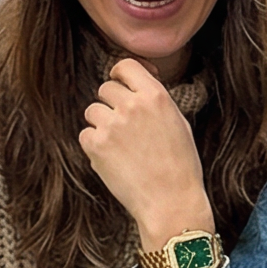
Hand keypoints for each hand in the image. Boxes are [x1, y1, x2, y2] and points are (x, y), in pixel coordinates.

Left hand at [79, 58, 212, 259]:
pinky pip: (86, 134)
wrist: (171, 202)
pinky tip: (114, 159)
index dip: (120, 74)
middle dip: (111, 104)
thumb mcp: (178, 123)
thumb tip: (135, 87)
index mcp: (156, 96)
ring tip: (120, 146)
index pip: (125, 65)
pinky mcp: (96, 145)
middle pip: (105, 89)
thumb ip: (155, 101)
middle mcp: (132, 105)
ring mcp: (111, 125)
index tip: (120, 84)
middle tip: (125, 127)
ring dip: (101, 125)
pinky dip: (95, 146)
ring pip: (92, 111)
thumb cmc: (180, 166)